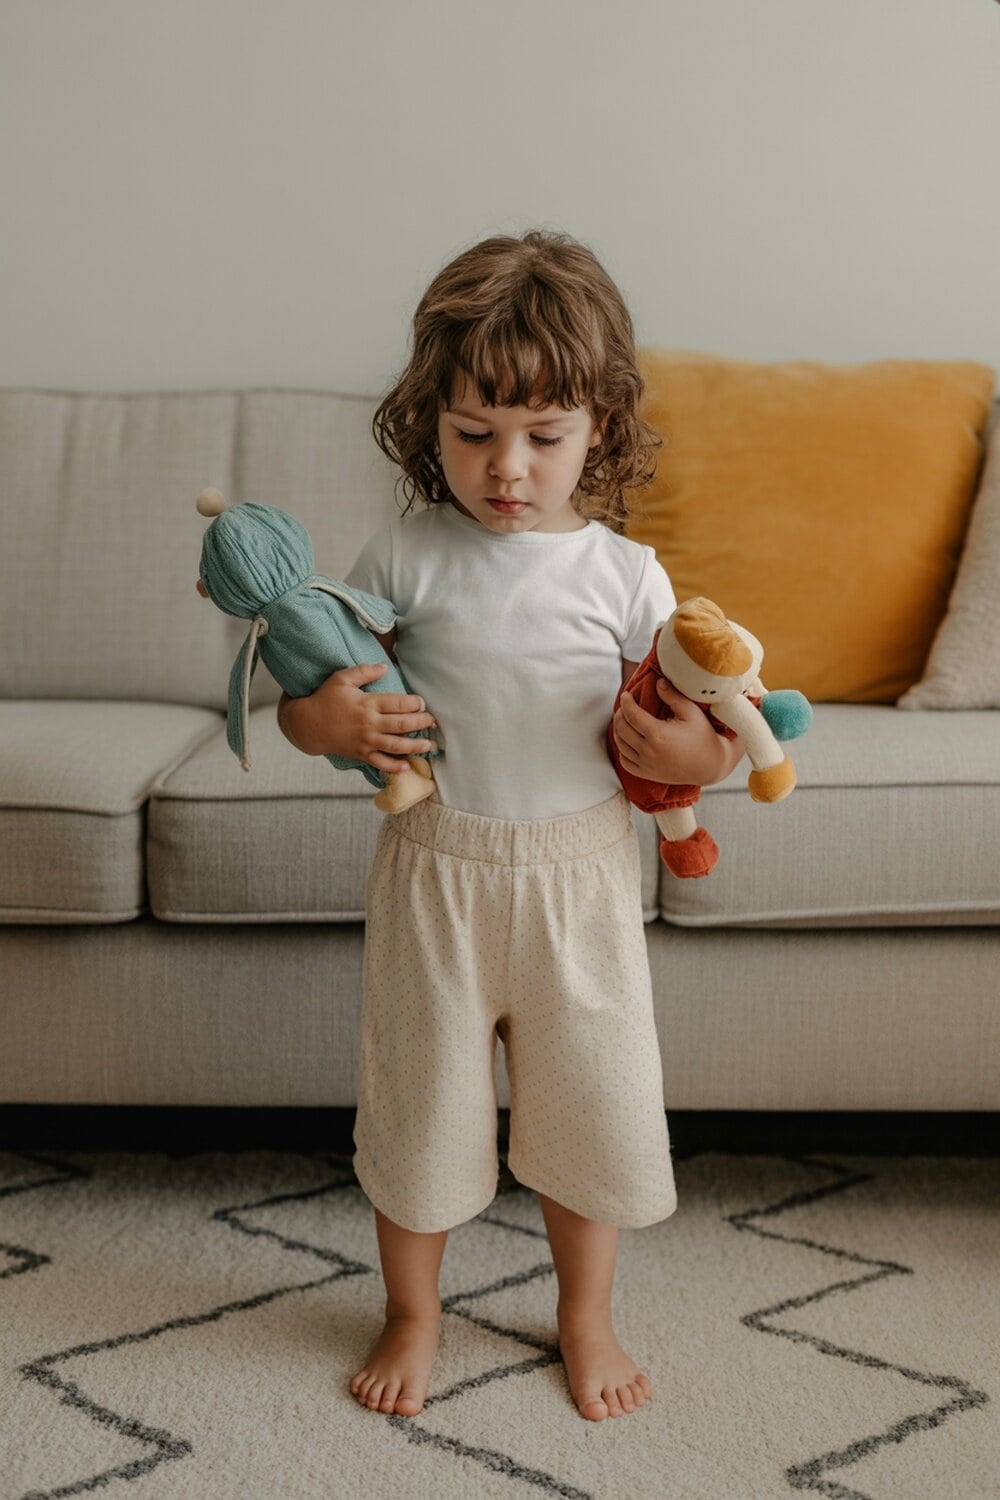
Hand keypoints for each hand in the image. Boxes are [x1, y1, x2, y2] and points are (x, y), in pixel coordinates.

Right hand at [278, 662, 436, 772]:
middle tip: (432, 721)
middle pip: (402, 724)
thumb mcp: (341, 679)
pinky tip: (407, 765)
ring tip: (428, 745)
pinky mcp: (361, 754)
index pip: (398, 703)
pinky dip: (394, 766)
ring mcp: (366, 741)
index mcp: (368, 703)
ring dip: (415, 745)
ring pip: (396, 745)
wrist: (308, 725)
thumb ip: (364, 671)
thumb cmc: (325, 699)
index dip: (415, 703)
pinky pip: (381, 763)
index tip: (422, 703)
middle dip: (421, 723)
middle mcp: (369, 723)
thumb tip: (385, 667)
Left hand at [613, 678, 744, 784]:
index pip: (631, 714)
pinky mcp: (647, 774)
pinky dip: (622, 749)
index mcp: (658, 734)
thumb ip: (673, 695)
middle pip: (622, 729)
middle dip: (620, 714)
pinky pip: (625, 761)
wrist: (711, 765)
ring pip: (620, 745)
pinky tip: (627, 740)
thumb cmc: (703, 736)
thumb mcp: (691, 712)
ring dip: (618, 730)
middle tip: (625, 705)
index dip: (626, 702)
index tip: (626, 695)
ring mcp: (646, 765)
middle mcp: (648, 751)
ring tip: (624, 720)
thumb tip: (657, 682)